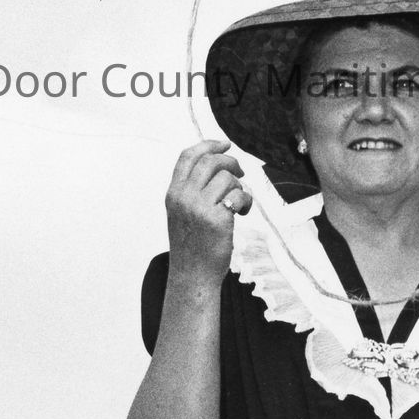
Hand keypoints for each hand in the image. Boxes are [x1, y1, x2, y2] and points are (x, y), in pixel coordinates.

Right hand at [166, 139, 247, 278]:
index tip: (225, 144)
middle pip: (211, 161)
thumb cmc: (193, 244)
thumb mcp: (182, 213)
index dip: (208, 144)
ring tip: (239, 203)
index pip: (187, 157)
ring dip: (239, 187)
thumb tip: (219, 164)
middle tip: (241, 173)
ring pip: (227, 178)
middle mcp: (183, 197)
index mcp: (173, 193)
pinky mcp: (217, 219)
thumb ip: (192, 190)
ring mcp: (199, 208)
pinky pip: (239, 196)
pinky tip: (241, 214)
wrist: (192, 274)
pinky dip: (246, 202)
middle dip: (231, 162)